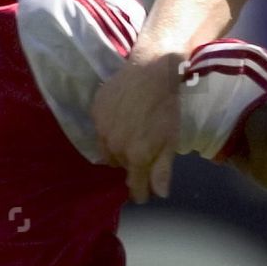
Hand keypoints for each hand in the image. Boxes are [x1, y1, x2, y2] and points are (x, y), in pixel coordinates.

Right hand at [90, 57, 181, 202]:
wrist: (150, 71)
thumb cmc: (166, 107)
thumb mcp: (171, 140)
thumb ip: (162, 169)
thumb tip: (159, 194)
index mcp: (136, 156)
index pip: (134, 186)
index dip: (140, 192)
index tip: (143, 194)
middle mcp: (115, 147)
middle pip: (120, 167)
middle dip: (130, 165)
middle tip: (142, 153)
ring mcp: (102, 129)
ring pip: (107, 151)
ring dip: (117, 149)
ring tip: (130, 137)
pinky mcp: (95, 112)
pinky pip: (100, 131)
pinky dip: (109, 130)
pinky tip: (121, 119)